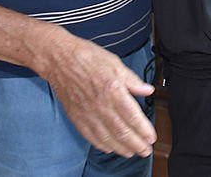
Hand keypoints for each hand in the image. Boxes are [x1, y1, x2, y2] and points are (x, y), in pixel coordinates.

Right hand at [40, 35, 155, 157]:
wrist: (59, 59)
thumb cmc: (86, 57)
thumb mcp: (115, 63)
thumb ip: (132, 80)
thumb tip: (148, 90)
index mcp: (113, 90)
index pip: (133, 117)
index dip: (144, 130)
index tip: (151, 137)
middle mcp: (101, 105)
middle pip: (122, 132)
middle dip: (137, 144)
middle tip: (145, 150)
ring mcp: (88, 113)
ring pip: (108, 138)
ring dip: (122, 148)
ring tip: (131, 152)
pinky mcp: (77, 117)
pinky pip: (91, 136)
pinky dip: (101, 145)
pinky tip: (109, 148)